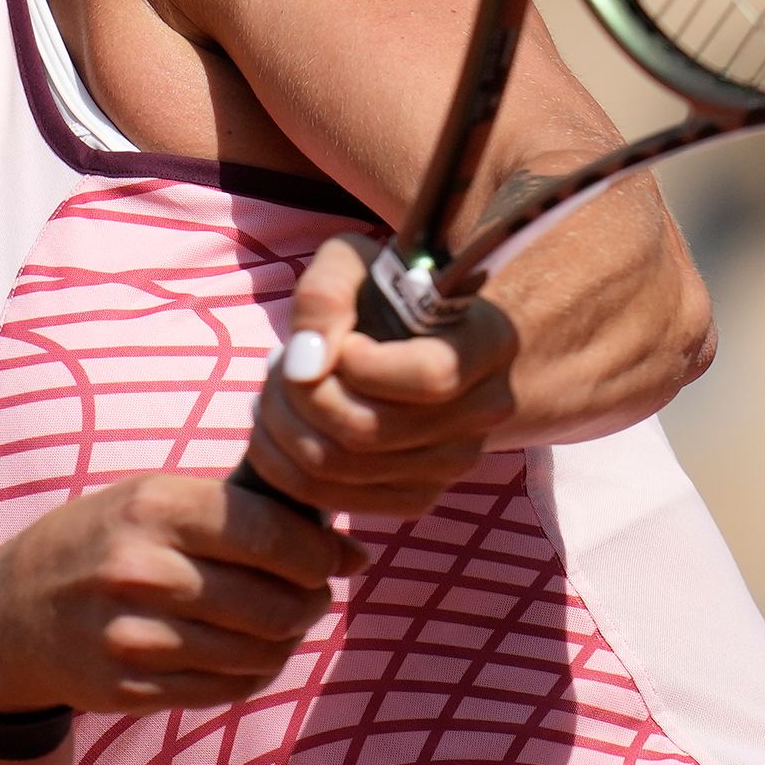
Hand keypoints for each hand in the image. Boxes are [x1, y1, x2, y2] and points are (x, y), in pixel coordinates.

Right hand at [0, 475, 364, 715]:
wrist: (11, 613)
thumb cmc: (102, 540)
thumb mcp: (153, 497)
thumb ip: (242, 511)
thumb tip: (349, 551)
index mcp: (154, 507)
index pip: (272, 536)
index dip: (321, 553)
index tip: (336, 557)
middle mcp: (141, 570)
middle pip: (275, 603)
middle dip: (311, 601)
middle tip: (312, 593)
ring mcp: (133, 636)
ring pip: (259, 652)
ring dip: (287, 641)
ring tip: (282, 623)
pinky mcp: (132, 688)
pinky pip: (227, 687)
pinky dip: (253, 671)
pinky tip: (246, 651)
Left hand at [245, 235, 517, 518]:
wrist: (403, 338)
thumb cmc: (378, 292)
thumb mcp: (351, 263)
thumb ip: (324, 296)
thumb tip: (303, 366)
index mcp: (489, 342)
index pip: (431, 376)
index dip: (363, 365)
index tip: (339, 343)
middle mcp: (486, 410)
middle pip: (371, 430)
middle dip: (299, 396)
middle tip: (278, 365)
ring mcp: (456, 463)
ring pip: (342, 468)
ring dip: (283, 428)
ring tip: (275, 391)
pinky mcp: (419, 496)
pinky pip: (336, 501)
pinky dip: (287, 467)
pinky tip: (281, 427)